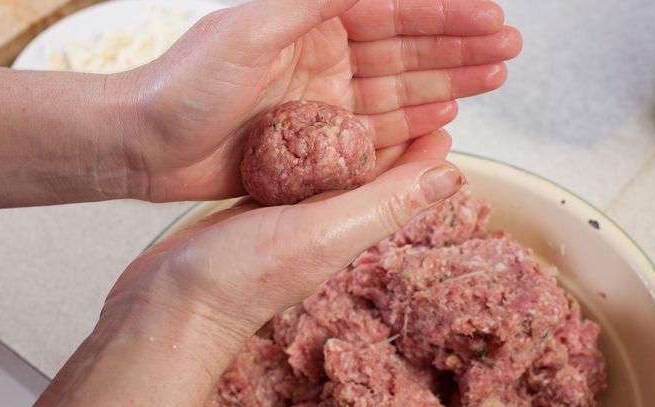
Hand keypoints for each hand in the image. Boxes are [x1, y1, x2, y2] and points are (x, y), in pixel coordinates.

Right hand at [29, 130, 463, 406]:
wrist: (170, 301)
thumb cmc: (242, 277)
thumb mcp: (325, 233)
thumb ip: (384, 204)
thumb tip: (450, 176)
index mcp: (351, 226)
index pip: (402, 185)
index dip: (424, 152)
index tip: (442, 115)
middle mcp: (325, 221)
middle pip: (371, 173)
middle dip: (392, 139)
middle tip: (407, 101)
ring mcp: (289, 216)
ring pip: (330, 169)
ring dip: (347, 139)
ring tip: (358, 103)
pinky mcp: (256, 207)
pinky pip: (291, 171)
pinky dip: (303, 148)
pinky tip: (300, 129)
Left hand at [119, 0, 521, 201]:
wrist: (147, 146)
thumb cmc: (187, 84)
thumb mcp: (255, 26)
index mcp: (310, 21)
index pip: (392, 11)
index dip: (445, 14)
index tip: (492, 18)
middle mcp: (320, 54)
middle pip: (404, 47)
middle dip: (457, 47)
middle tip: (507, 52)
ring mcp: (319, 99)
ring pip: (396, 88)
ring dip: (445, 83)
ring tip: (491, 80)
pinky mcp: (313, 140)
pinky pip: (372, 131)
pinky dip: (409, 124)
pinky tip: (444, 117)